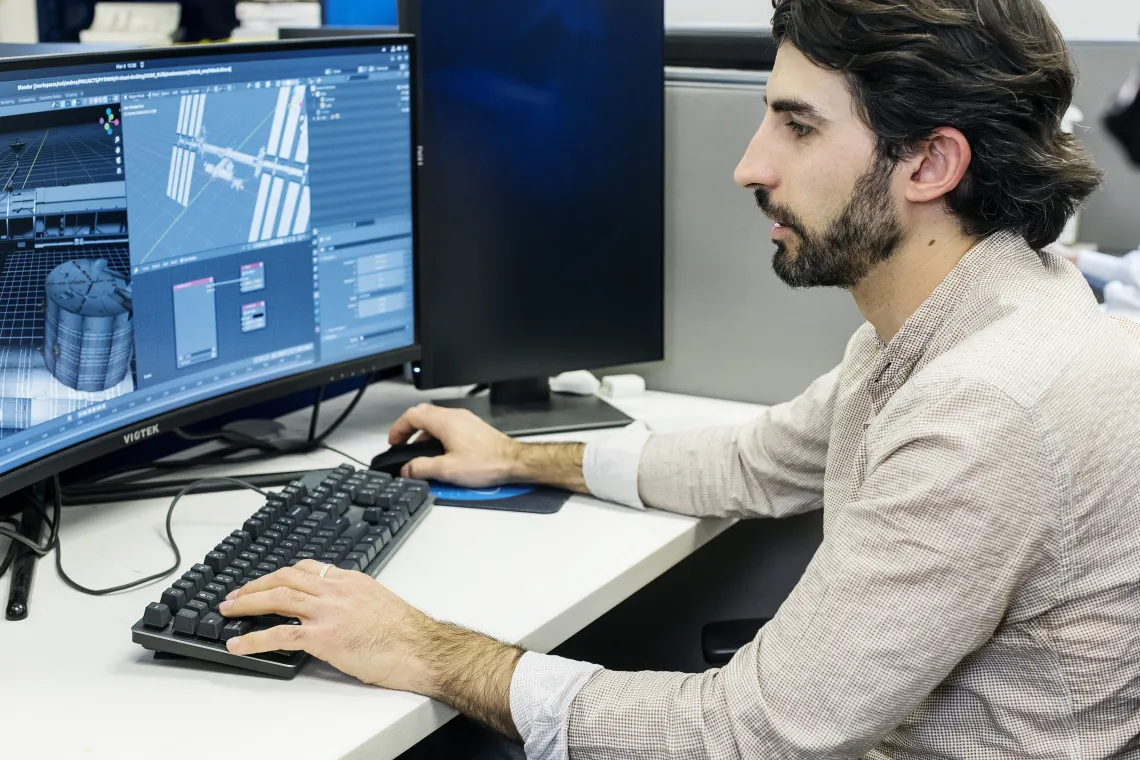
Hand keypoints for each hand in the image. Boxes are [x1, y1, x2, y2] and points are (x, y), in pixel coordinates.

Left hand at [220, 559, 436, 691]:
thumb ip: (354, 598)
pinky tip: (239, 644)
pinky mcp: (323, 637)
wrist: (419, 647)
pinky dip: (253, 639)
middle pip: (284, 578)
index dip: (280, 574)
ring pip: (276, 598)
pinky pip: (280, 635)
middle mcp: (335, 590)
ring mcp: (328, 612)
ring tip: (228, 611)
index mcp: (349, 580)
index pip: (306, 568)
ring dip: (246, 603)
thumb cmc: (405, 631)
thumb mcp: (378, 600)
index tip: (267, 580)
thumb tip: (339, 608)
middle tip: (235, 594)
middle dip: (254, 584)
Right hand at [388, 404, 520, 485]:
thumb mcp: (448, 470)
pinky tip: (440, 452)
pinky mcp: (473, 427)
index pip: (412, 415)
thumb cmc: (488, 462)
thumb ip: (422, 468)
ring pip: (436, 419)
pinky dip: (437, 435)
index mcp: (445, 422)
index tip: (394, 442)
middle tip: (402, 444)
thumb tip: (406, 469)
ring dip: (423, 433)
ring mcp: (465, 420)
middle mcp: (455, 416)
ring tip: (419, 452)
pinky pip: (448, 425)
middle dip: (408, 429)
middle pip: (423, 414)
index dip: (398, 428)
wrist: (514, 462)